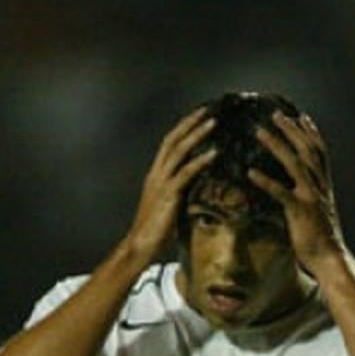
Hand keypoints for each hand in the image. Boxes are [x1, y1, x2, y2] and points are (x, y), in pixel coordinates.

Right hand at [120, 107, 216, 260]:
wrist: (140, 246)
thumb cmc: (156, 231)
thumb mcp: (170, 205)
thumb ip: (181, 192)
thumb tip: (199, 186)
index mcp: (156, 175)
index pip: (169, 144)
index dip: (183, 128)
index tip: (199, 116)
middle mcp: (156, 174)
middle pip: (173, 139)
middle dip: (190, 123)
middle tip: (208, 109)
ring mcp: (161, 183)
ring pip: (179, 151)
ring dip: (197, 134)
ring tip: (213, 122)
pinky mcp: (169, 195)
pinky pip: (186, 173)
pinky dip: (200, 161)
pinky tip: (214, 153)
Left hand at [250, 113, 345, 273]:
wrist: (330, 259)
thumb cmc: (321, 239)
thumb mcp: (318, 211)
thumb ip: (309, 196)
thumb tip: (298, 188)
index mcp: (324, 185)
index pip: (319, 152)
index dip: (311, 133)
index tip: (301, 116)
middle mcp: (319, 186)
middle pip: (307, 150)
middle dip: (292, 130)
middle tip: (275, 114)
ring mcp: (311, 197)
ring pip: (295, 164)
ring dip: (277, 145)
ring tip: (260, 132)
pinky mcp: (301, 211)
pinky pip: (281, 192)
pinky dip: (266, 181)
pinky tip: (250, 173)